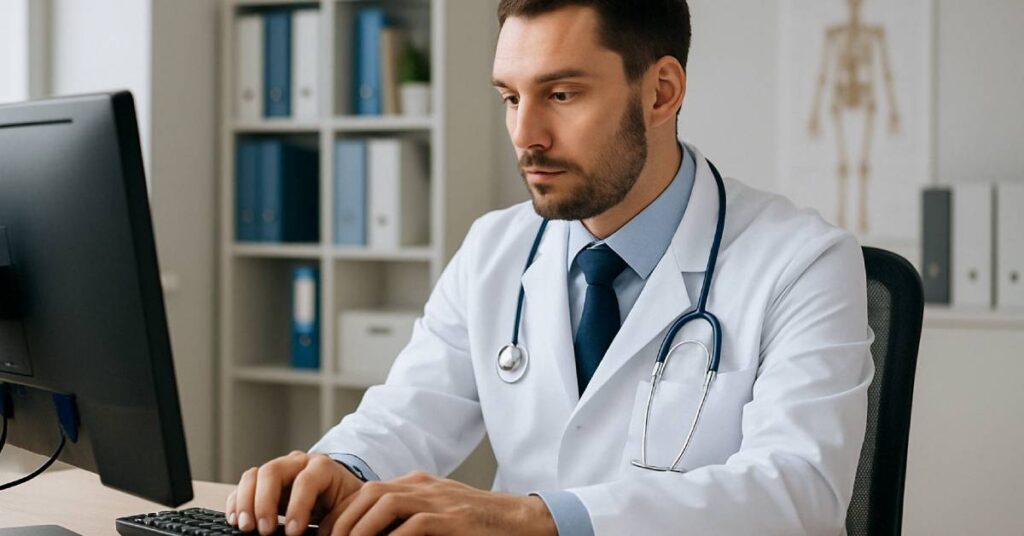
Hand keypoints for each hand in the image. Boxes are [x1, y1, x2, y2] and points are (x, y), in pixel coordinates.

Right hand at [224, 451, 363, 535]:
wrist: (341, 494)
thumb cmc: (344, 503)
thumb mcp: (345, 508)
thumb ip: (333, 518)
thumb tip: (319, 534)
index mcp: (323, 467)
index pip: (306, 481)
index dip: (298, 507)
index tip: (293, 533)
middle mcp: (298, 463)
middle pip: (273, 471)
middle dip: (265, 502)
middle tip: (263, 530)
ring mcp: (279, 469)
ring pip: (254, 475)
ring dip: (245, 502)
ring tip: (246, 527)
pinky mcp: (265, 482)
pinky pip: (245, 485)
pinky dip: (237, 502)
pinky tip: (237, 520)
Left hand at [328, 470, 556, 535]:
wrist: (519, 520)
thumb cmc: (475, 525)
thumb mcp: (437, 513)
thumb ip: (407, 517)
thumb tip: (371, 534)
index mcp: (416, 483)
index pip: (367, 491)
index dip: (342, 514)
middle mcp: (423, 486)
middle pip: (369, 493)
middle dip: (342, 520)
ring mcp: (438, 500)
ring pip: (385, 503)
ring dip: (359, 528)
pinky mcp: (453, 519)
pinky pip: (414, 525)